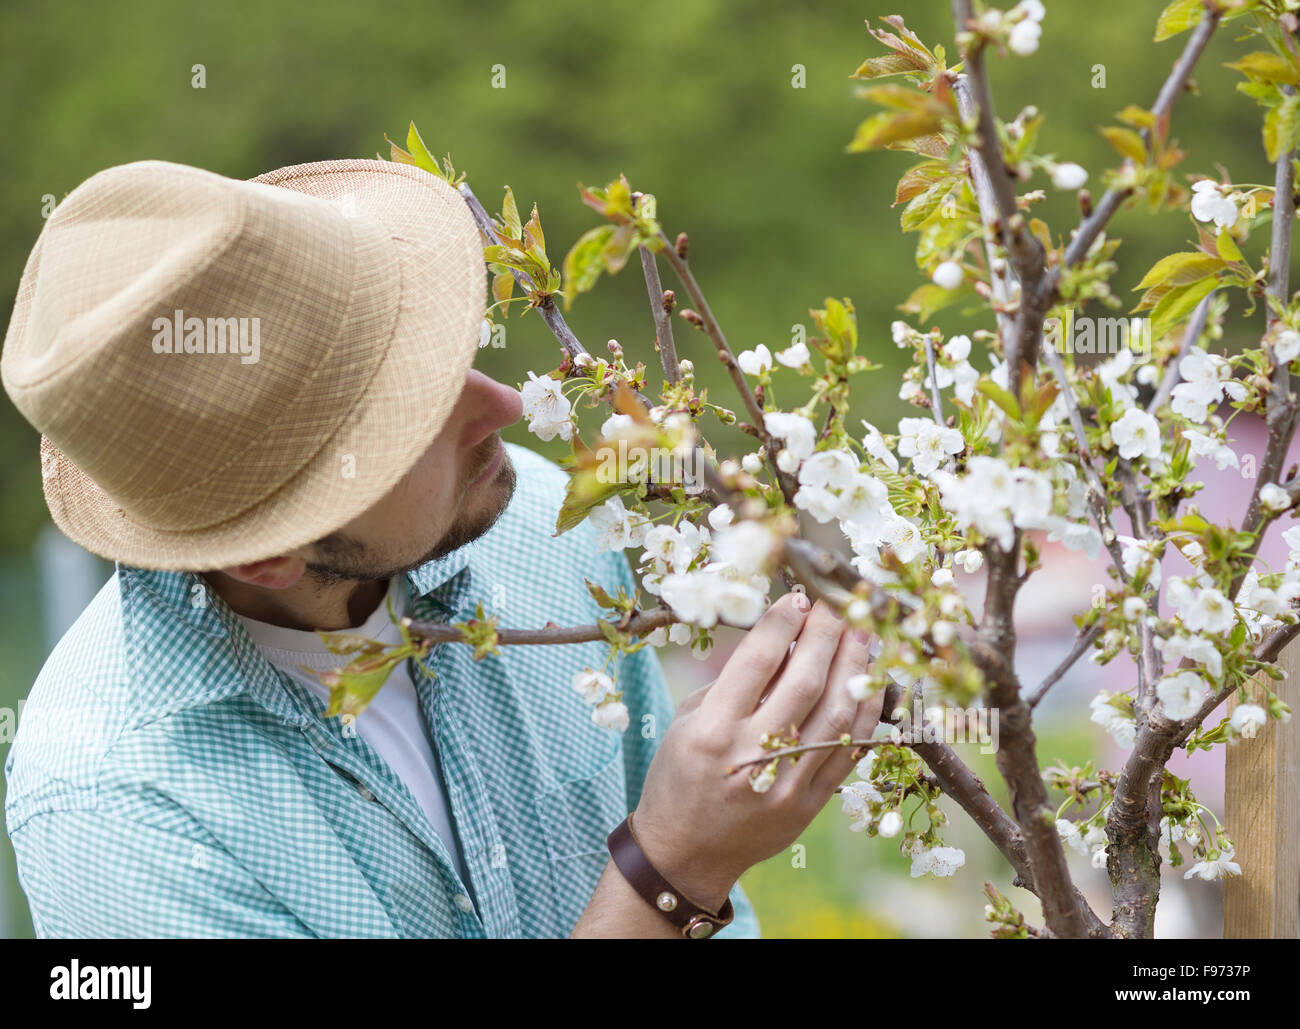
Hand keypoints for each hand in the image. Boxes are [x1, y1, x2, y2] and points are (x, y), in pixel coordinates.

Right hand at [631, 593, 881, 909]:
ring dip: (855, 666)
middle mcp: (752, 757)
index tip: (798, 598)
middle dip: (826, 633)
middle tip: (837, 605)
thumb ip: (736, 681)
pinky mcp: (810, 804)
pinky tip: (869, 682)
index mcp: (713, 732)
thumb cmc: (681, 775)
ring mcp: (786, 784)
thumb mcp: (689, 719)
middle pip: (805, 681)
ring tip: (862, 633)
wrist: (686, 851)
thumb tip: (786, 638)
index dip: (784, 622)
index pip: (758, 661)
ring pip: (836, 713)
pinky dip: (865, 711)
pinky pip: (849, 750)